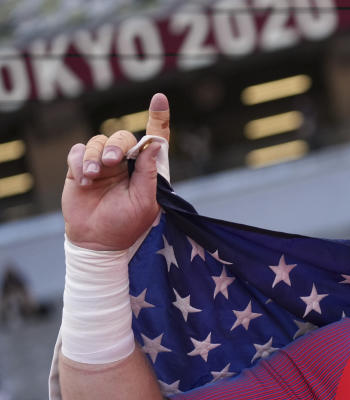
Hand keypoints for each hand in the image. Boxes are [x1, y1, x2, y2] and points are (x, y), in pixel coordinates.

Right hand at [62, 93, 170, 250]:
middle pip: (122, 136)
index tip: (159, 98)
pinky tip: (84, 180)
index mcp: (146, 170)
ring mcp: (102, 164)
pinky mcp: (80, 167)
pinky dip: (80, 161)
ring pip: (98, 141)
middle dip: (116, 144)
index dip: (158, 118)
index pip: (154, 140)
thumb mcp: (144, 201)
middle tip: (112, 162)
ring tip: (93, 176)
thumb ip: (149, 173)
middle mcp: (125, 163)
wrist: (97, 240)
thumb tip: (155, 144)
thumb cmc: (126, 224)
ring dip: (95, 156)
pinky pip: (78, 150)